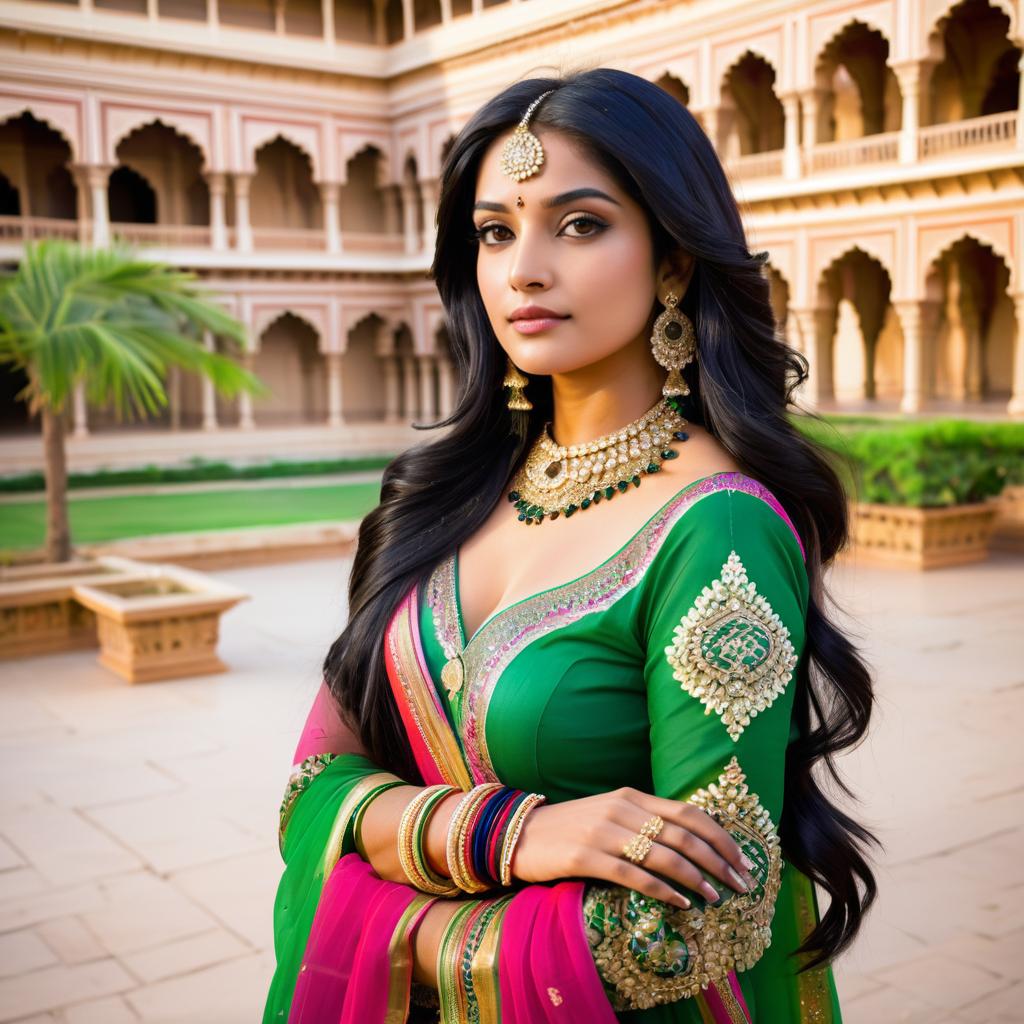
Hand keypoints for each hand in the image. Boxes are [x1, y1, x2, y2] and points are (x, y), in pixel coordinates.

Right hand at [510, 786, 757, 909]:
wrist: (519, 833)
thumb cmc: (571, 827)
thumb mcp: (610, 813)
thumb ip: (644, 820)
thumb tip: (691, 842)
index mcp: (631, 796)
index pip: (688, 813)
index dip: (720, 837)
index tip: (742, 860)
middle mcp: (621, 810)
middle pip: (683, 835)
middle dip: (718, 861)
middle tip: (740, 884)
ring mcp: (602, 832)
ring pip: (664, 855)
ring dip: (696, 879)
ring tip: (715, 897)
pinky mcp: (585, 857)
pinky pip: (633, 875)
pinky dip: (663, 890)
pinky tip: (680, 903)